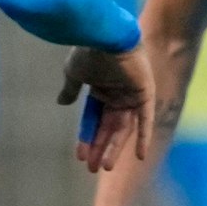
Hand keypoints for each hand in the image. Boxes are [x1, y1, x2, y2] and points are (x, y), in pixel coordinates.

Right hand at [58, 45, 154, 173]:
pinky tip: (139, 156)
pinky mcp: (146, 95)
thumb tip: (61, 103)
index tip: (80, 156)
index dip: (87, 138)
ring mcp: (132, 96)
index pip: (93, 120)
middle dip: (100, 148)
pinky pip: (146, 121)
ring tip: (105, 167)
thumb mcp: (74, 74)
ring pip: (124, 128)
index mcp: (100, 91)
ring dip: (115, 148)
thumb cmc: (88, 52)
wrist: (104, 36)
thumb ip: (70, 89)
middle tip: (92, 169)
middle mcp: (117, 96)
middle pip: (108, 128)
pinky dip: (143, 137)